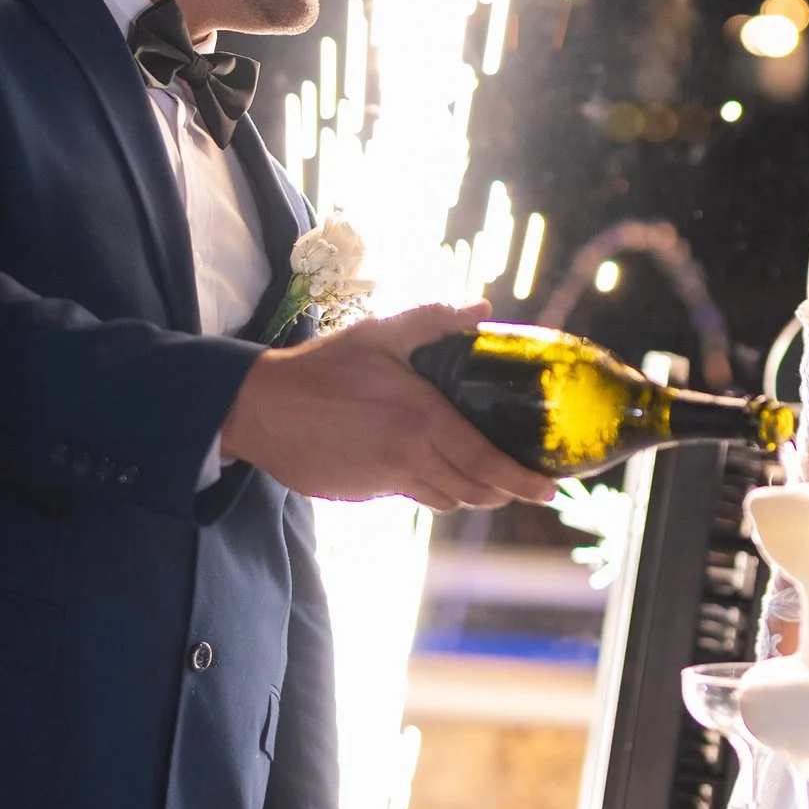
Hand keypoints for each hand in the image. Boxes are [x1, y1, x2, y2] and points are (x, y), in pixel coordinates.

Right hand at [222, 303, 555, 508]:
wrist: (261, 407)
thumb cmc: (323, 367)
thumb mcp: (381, 334)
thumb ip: (435, 321)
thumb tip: (482, 308)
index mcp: (422, 417)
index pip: (487, 461)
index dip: (522, 481)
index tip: (547, 490)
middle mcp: (410, 455)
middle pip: (473, 490)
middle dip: (503, 492)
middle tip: (520, 484)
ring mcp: (386, 480)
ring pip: (444, 500)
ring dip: (468, 493)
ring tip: (481, 480)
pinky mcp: (364, 493)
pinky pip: (411, 497)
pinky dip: (431, 490)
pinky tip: (428, 471)